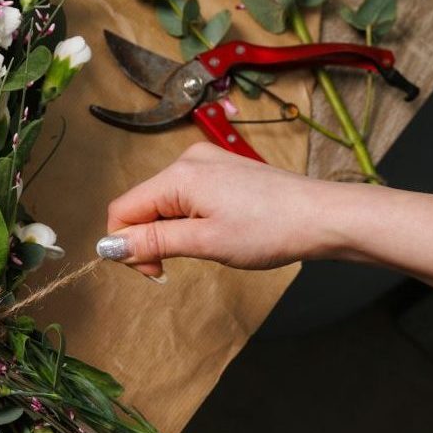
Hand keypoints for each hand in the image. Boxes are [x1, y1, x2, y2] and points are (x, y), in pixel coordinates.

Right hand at [98, 143, 342, 276]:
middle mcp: (187, 160)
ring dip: (170, 231)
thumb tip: (109, 246)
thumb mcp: (204, 243)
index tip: (151, 272)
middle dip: (149, 239)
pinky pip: (186, 195)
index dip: (126, 245)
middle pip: (142, 204)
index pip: (122, 210)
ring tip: (205, 247)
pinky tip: (216, 231)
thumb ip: (152, 242)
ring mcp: (206, 162)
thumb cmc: (270, 229)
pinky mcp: (222, 169)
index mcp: (177, 175)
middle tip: (174, 268)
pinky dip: (188, 218)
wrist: (323, 216)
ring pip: (164, 202)